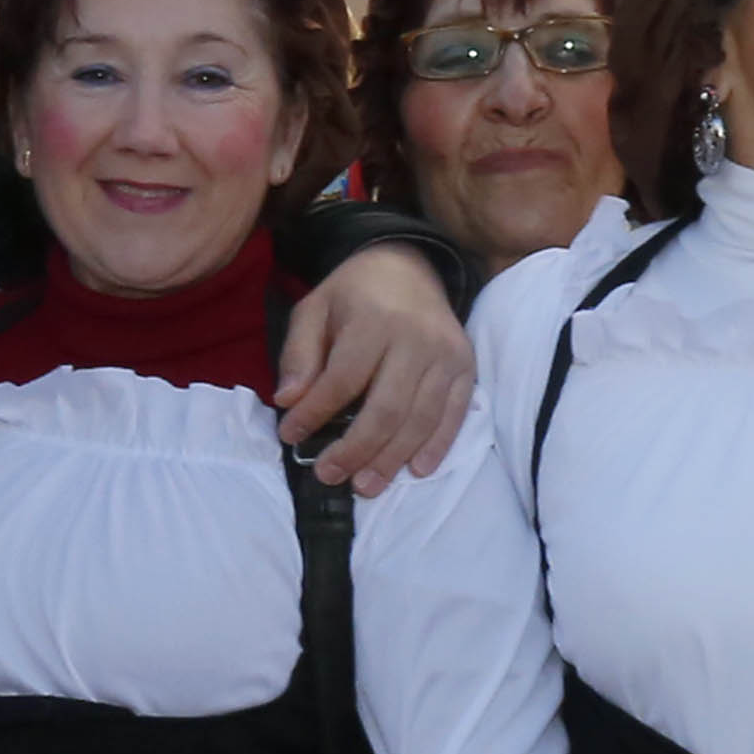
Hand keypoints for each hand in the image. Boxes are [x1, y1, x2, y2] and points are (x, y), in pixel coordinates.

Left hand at [275, 246, 470, 493]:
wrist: (410, 267)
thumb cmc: (354, 295)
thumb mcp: (313, 310)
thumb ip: (298, 354)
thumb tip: (288, 401)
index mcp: (374, 319)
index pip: (343, 379)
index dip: (315, 413)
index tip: (290, 436)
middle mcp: (416, 338)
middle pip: (386, 408)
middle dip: (356, 449)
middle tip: (329, 475)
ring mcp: (447, 355)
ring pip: (420, 418)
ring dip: (393, 459)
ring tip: (365, 486)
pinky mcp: (466, 367)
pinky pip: (455, 414)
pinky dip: (437, 446)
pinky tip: (416, 471)